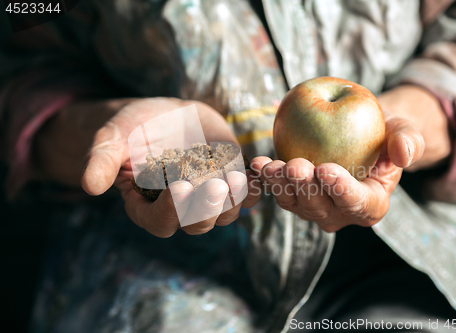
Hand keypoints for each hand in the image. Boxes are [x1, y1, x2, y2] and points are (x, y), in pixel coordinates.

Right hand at [35, 98, 260, 236]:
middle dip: (208, 209)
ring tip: (237, 178)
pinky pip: (245, 194)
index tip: (179, 188)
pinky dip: (253, 186)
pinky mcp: (230, 182)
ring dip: (234, 200)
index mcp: (149, 206)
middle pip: (197, 225)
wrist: (168, 115)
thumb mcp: (113, 138)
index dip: (171, 211)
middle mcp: (181, 209)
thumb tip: (89, 186)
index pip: (160, 222)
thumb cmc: (135, 126)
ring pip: (225, 214)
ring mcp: (208, 198)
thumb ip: (102, 161)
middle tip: (215, 185)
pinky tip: (256, 169)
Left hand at [249, 85, 447, 231]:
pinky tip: (257, 163)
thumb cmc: (383, 134)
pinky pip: (279, 191)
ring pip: (295, 203)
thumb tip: (403, 155)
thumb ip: (408, 141)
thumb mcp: (403, 131)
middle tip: (295, 166)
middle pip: (321, 208)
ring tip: (269, 166)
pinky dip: (267, 179)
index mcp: (371, 205)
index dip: (342, 191)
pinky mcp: (294, 196)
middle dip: (306, 189)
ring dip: (280, 186)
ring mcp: (314, 208)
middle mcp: (341, 214)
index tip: (326, 170)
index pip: (358, 204)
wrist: (357, 133)